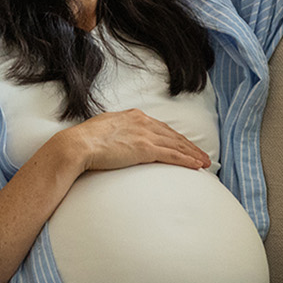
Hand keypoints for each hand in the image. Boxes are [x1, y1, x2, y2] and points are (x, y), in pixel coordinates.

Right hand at [58, 108, 210, 171]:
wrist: (77, 145)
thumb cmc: (86, 141)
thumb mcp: (106, 130)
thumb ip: (119, 132)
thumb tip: (121, 140)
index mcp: (134, 116)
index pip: (162, 128)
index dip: (176, 138)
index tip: (185, 145)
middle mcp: (143, 122)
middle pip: (173, 136)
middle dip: (190, 147)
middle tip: (203, 156)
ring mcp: (145, 134)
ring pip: (177, 145)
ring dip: (193, 155)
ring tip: (205, 163)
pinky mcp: (144, 148)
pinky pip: (172, 155)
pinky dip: (186, 160)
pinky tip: (196, 165)